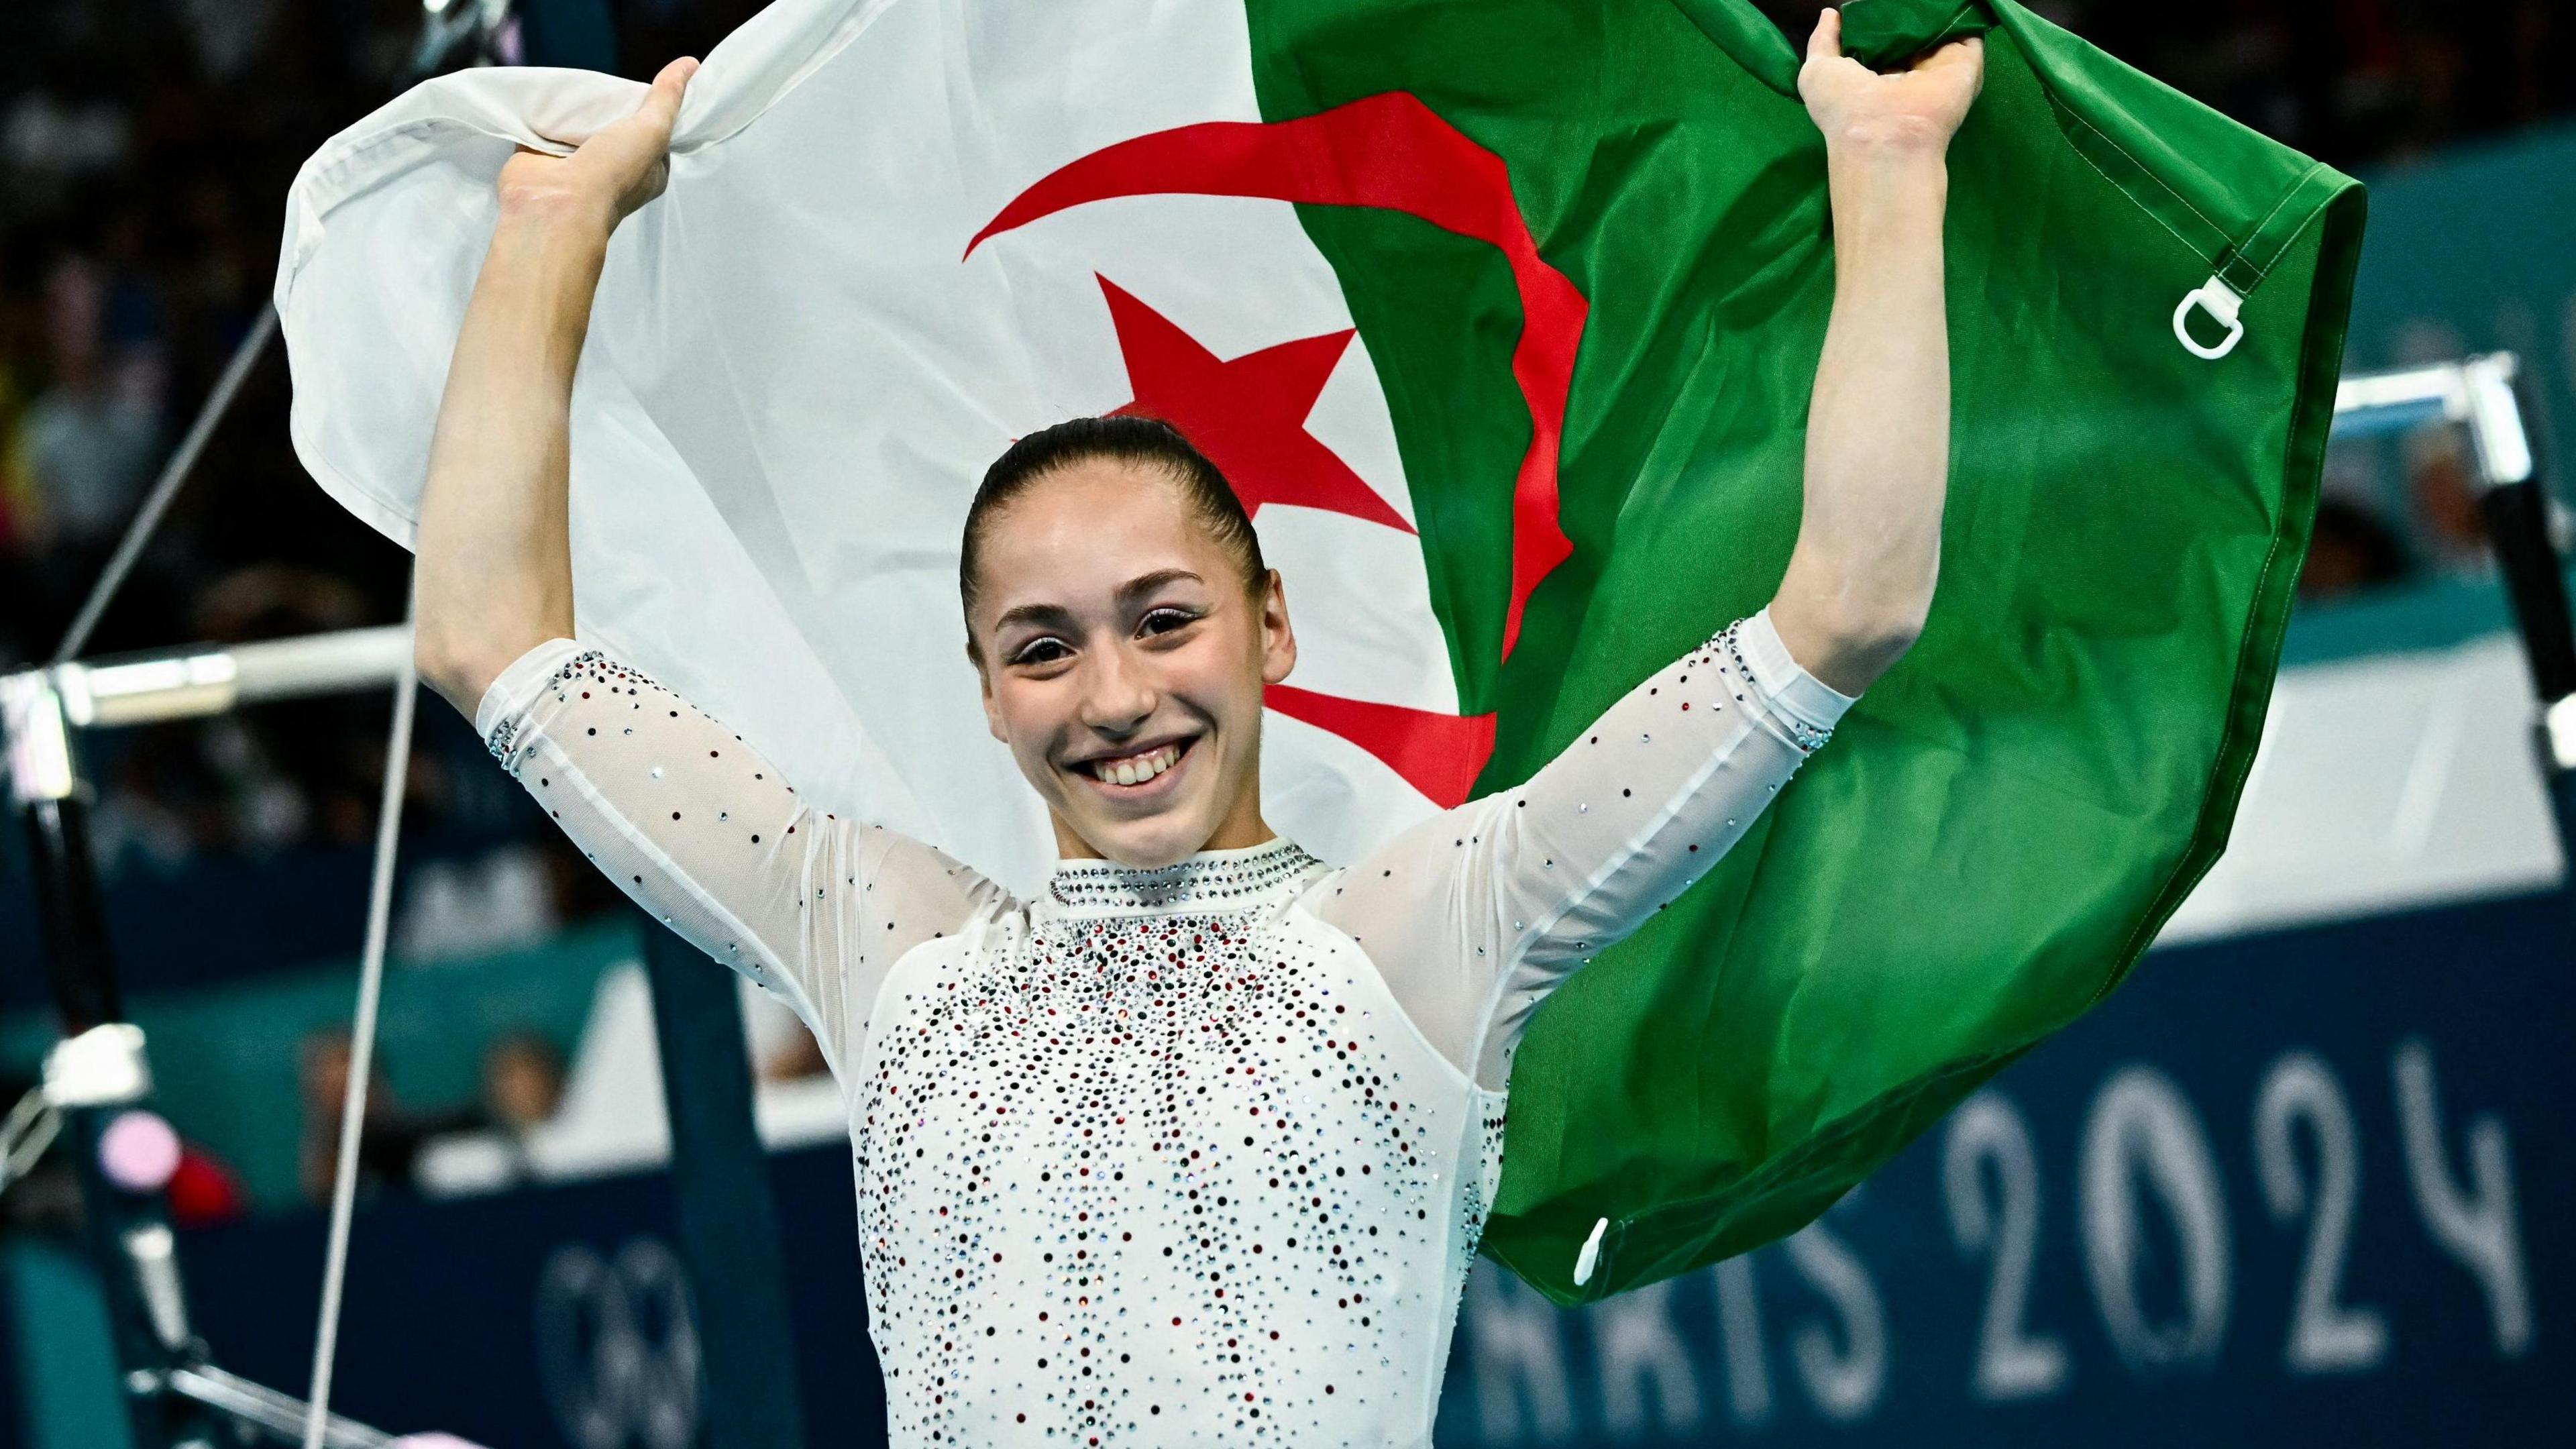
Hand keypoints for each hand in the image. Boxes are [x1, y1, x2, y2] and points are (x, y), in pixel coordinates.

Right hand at [496, 56, 698, 229]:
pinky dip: (547, 112)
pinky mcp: (544, 155)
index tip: (650, 87)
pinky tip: (549, 95)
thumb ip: (668, 98)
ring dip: (578, 108)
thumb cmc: (612, 175)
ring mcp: (579, 163)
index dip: (654, 111)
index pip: (656, 134)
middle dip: (613, 106)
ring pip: (581, 125)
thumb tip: (690, 64)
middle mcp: (616, 170)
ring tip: (580, 85)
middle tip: (609, 83)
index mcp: (648, 173)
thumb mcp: (653, 130)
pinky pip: (547, 125)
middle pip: (617, 126)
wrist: (556, 204)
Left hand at [1797, 8, 1982, 157]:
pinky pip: (1968, 32)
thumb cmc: (1844, 109)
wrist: (1885, 138)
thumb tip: (1831, 14)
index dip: (1876, 22)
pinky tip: (1947, 2)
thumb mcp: (1817, 72)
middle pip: (1911, 34)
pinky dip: (1960, 15)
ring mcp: (1938, 68)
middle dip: (1903, 13)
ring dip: (1930, 12)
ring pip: (1939, 30)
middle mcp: (1907, 73)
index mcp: (1875, 78)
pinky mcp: (1965, 64)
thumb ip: (1823, 41)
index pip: (1880, 42)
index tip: (1872, 6)